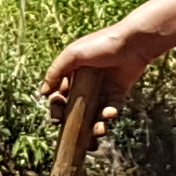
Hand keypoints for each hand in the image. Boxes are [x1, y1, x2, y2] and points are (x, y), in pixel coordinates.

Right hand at [42, 21, 164, 123]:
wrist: (132, 44)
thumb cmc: (100, 45)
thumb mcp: (72, 54)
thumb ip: (55, 72)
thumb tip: (43, 92)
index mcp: (72, 75)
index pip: (59, 97)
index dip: (57, 108)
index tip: (57, 118)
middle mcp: (86, 84)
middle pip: (75, 110)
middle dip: (73, 123)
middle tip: (75, 131)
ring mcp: (102, 91)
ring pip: (94, 115)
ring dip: (94, 127)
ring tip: (98, 130)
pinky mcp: (118, 95)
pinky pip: (111, 110)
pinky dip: (110, 115)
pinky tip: (110, 113)